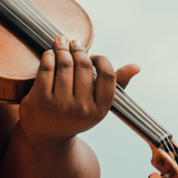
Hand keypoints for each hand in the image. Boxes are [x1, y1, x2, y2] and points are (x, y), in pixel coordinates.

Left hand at [16, 37, 137, 144]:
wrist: (47, 135)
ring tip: (61, 42)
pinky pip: (47, 68)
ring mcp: (60, 105)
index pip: (108, 75)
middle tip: (74, 42)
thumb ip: (117, 84)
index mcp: (99, 109)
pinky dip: (49, 55)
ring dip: (62, 48)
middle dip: (78, 49)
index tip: (93, 57)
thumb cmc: (76, 114)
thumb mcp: (97, 105)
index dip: (101, 60)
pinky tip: (50, 53)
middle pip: (83, 66)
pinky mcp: (41, 100)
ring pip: (64, 64)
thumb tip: (136, 66)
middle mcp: (81, 109)